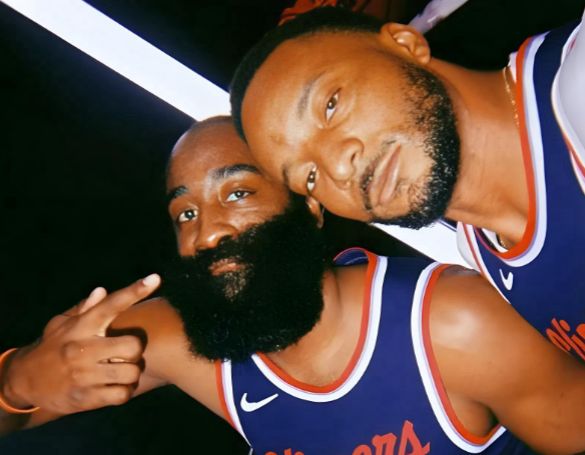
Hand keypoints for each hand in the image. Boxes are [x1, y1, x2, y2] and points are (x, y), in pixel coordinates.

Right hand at [1, 274, 160, 414]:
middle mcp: (82, 349)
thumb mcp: (61, 324)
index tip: (155, 278)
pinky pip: (121, 395)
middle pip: (132, 346)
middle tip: (126, 352)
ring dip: (131, 373)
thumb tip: (102, 291)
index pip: (111, 305)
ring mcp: (84, 375)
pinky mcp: (85, 398)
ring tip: (121, 370)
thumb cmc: (52, 346)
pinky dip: (124, 391)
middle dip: (135, 350)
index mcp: (80, 326)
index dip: (135, 291)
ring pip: (131, 372)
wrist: (24, 381)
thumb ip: (84, 309)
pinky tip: (115, 386)